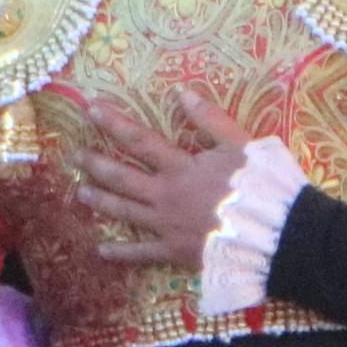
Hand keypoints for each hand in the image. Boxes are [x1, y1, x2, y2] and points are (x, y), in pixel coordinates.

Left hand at [75, 91, 248, 264]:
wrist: (274, 234)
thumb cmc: (260, 186)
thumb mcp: (240, 144)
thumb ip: (210, 119)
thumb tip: (181, 92)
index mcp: (181, 168)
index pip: (140, 140)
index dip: (114, 123)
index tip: (90, 109)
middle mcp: (166, 195)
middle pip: (123, 177)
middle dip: (96, 164)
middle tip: (73, 156)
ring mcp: (167, 226)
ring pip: (126, 211)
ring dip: (101, 201)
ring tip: (80, 193)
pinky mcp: (174, 252)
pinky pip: (142, 253)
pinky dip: (121, 253)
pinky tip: (102, 251)